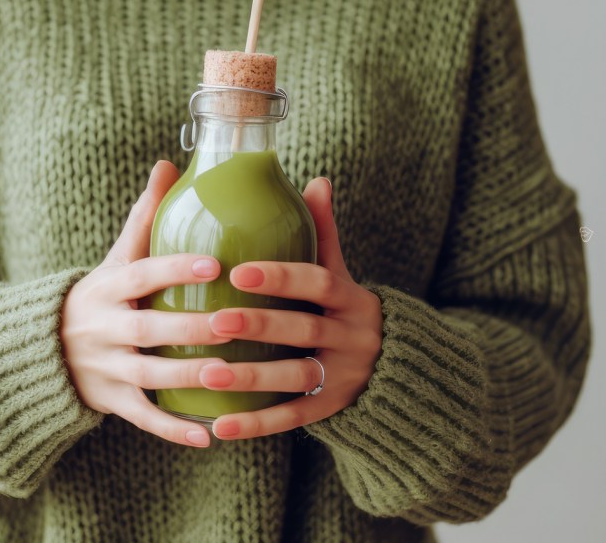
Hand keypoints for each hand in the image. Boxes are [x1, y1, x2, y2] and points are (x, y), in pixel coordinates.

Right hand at [61, 160, 228, 447]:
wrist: (42, 350)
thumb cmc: (101, 296)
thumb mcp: (114, 258)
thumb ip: (144, 218)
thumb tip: (168, 164)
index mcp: (106, 288)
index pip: (141, 274)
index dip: (174, 268)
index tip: (214, 262)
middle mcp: (102, 328)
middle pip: (147, 329)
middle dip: (190, 329)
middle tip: (235, 324)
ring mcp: (105, 368)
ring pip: (148, 374)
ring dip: (189, 377)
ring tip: (230, 375)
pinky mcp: (110, 401)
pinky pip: (142, 417)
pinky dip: (172, 428)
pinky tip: (207, 435)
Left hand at [199, 177, 384, 440]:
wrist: (398, 368)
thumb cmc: (344, 309)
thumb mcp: (342, 273)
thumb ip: (325, 233)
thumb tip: (317, 179)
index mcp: (353, 299)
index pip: (319, 283)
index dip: (281, 277)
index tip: (238, 270)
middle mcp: (353, 338)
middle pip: (303, 331)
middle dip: (259, 325)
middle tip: (215, 320)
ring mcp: (344, 377)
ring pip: (295, 378)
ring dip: (251, 379)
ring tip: (208, 373)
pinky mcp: (331, 409)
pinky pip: (293, 418)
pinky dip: (257, 424)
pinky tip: (220, 426)